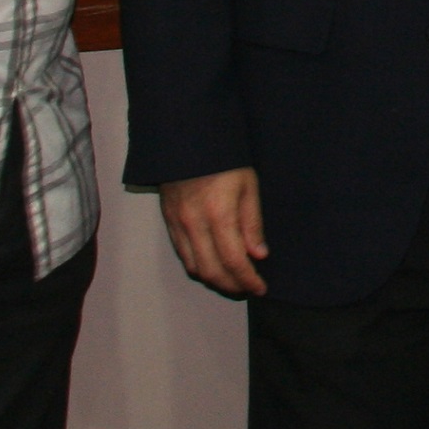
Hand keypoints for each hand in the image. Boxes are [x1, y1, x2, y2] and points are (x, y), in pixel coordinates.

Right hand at [160, 167, 268, 297]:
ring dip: (215, 280)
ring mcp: (178, 225)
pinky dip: (198, 267)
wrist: (188, 140)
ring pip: (195, 267)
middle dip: (232, 286)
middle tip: (248, 288)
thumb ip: (252, 223)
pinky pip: (182, 255)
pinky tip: (212, 266)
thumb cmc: (225, 160)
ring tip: (233, 280)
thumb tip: (259, 255)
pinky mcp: (168, 222)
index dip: (248, 279)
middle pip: (212, 271)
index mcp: (219, 214)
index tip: (260, 288)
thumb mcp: (248, 185)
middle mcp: (195, 224)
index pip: (234, 260)